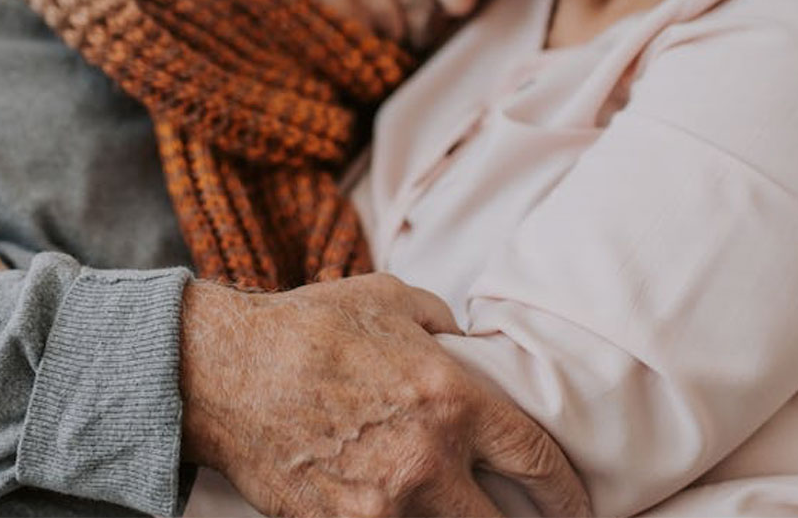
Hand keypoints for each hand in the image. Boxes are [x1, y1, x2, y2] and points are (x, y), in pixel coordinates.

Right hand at [180, 273, 590, 517]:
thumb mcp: (392, 300)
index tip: (574, 506)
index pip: (537, 462)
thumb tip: (470, 346)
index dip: (567, 494)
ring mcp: (381, 506)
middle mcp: (426, 461)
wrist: (223, 371)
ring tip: (460, 515)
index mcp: (451, 401)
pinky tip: (405, 515)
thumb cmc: (308, 328)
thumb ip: (444, 325)